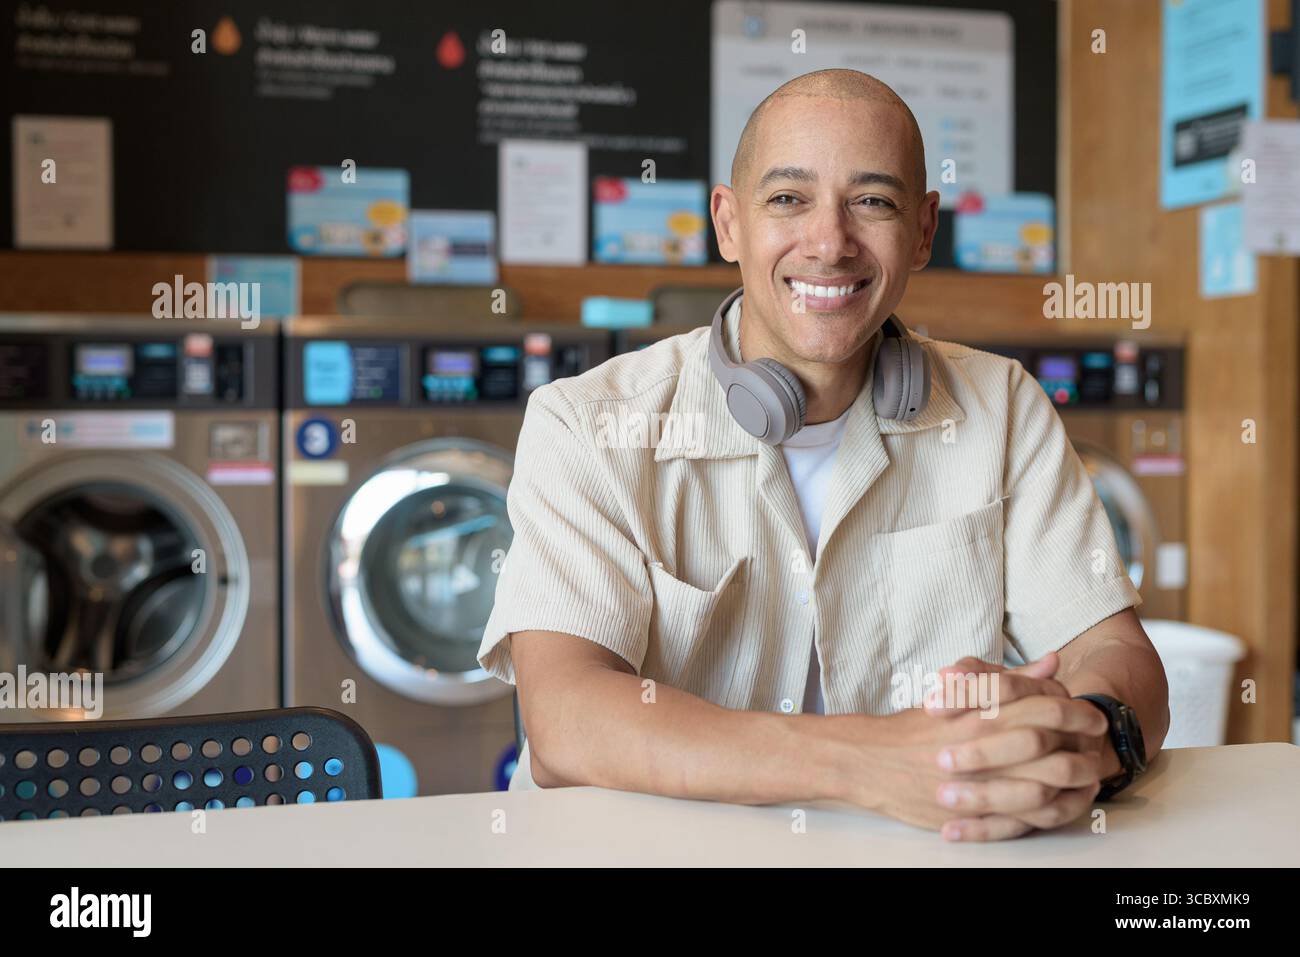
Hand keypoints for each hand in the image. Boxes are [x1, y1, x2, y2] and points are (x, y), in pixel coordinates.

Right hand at [833, 680, 1106, 836]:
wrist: (871, 761)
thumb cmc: (917, 726)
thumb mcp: (963, 694)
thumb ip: (1013, 680)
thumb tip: (1053, 662)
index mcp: (984, 711)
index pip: (1047, 707)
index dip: (1079, 712)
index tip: (1094, 718)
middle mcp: (986, 745)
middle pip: (1054, 748)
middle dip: (1085, 751)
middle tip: (1099, 751)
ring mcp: (981, 781)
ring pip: (1045, 787)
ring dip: (1074, 786)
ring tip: (1089, 781)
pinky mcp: (975, 812)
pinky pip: (1026, 819)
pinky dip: (1052, 814)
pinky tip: (1064, 806)